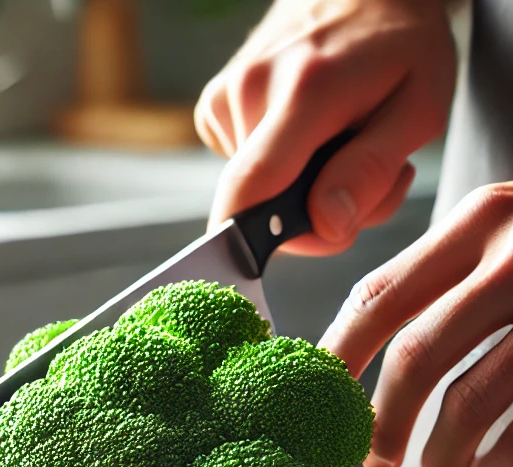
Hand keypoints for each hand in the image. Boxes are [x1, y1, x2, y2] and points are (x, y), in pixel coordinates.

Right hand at [195, 0, 455, 254]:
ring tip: (334, 145)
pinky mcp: (214, 107)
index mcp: (305, 91)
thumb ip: (373, 170)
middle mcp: (251, 90)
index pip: (249, 190)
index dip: (255, 244)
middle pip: (260, 206)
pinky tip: (303, 134)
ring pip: (254, 193)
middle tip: (358, 178)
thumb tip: (325, 226)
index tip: (285, 253)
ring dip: (298, 192)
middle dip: (309, 217)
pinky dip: (277, 169)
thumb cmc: (399, 44)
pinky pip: (242, 170)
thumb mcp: (420, 106)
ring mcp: (225, 96)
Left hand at [321, 184, 512, 466]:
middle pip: (419, 353)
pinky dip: (503, 462)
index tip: (316, 404)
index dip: (336, 359)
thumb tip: (344, 368)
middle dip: (384, 421)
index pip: (377, 296)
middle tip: (373, 462)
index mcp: (479, 221)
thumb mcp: (500, 241)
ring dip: (443, 453)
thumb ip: (438, 282)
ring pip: (475, 397)